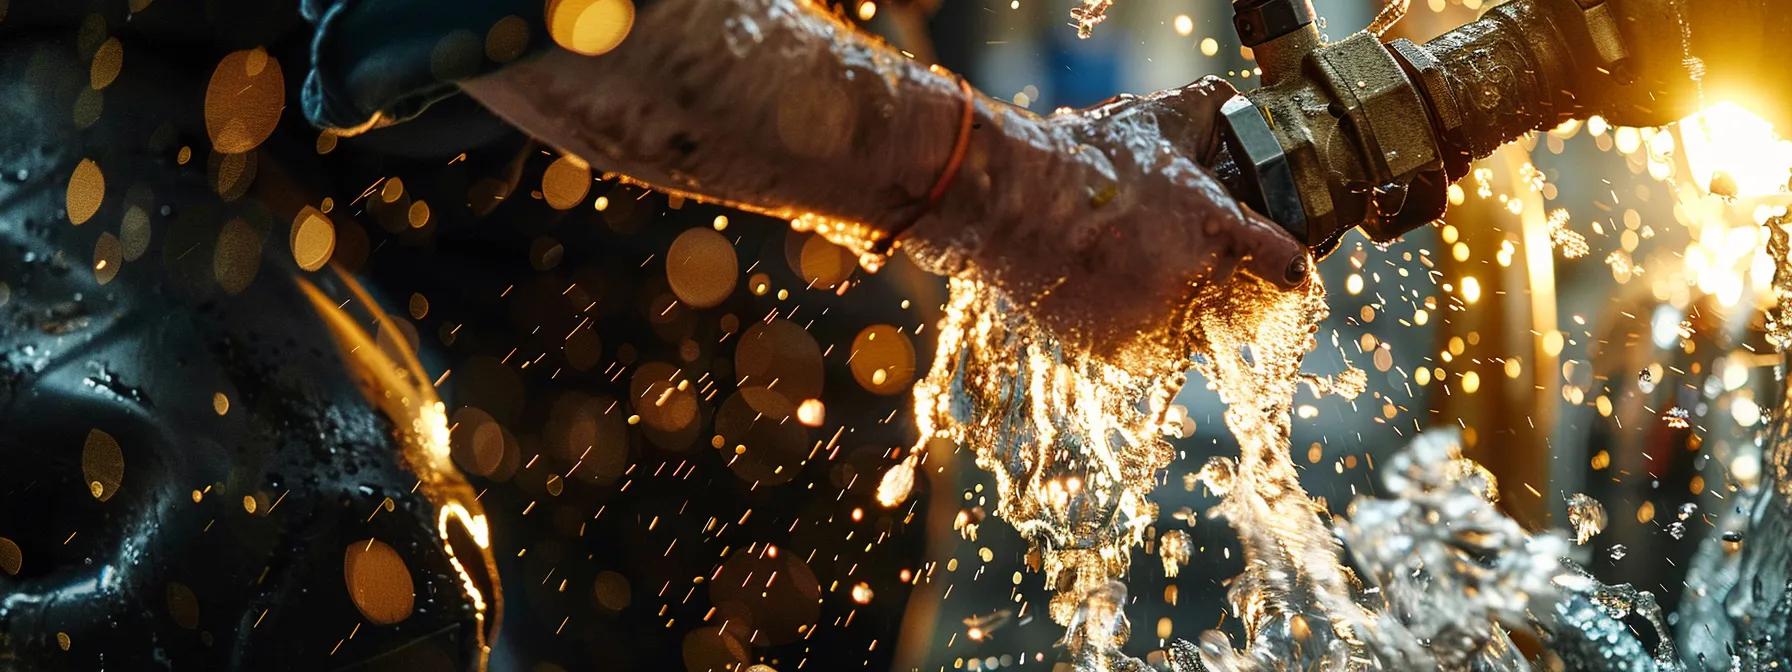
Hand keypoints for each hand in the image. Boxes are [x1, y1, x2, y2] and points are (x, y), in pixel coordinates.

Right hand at [904, 76, 1309, 359]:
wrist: (1015, 204)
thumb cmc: (1086, 158)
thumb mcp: (1157, 118)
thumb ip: (1212, 111)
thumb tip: (1237, 110)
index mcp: (1223, 231)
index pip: (1290, 264)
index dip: (1285, 256)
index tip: (1277, 255)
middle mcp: (1201, 286)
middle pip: (1250, 304)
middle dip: (1233, 281)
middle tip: (1193, 254)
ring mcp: (1162, 324)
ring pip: (1202, 330)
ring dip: (1189, 308)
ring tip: (1148, 269)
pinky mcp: (1125, 350)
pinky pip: (1157, 347)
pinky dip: (1146, 325)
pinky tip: (1118, 287)